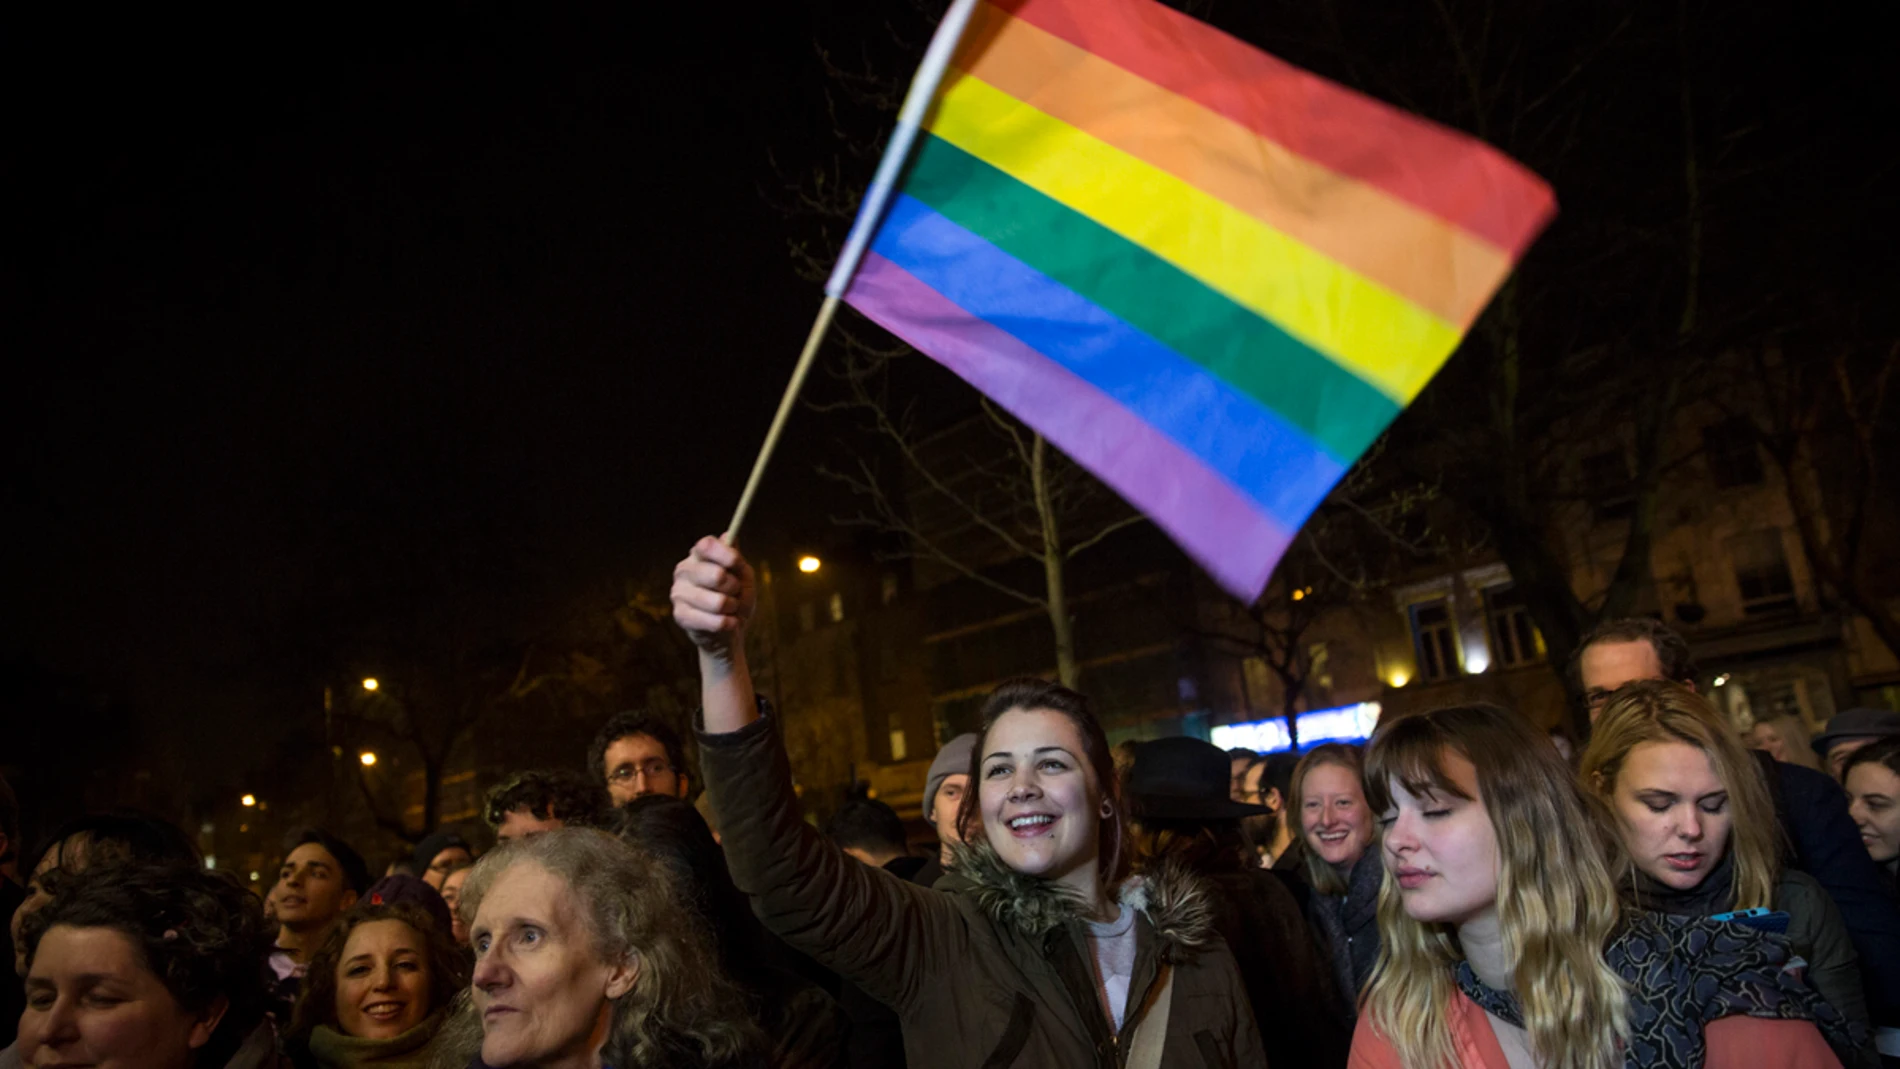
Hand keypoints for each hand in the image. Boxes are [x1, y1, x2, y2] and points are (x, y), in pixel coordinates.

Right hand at [671, 535, 756, 660]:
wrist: (730, 628)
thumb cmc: (736, 596)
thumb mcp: (742, 575)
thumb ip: (735, 557)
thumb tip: (727, 535)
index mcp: (698, 556)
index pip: (706, 545)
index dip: (725, 554)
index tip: (738, 563)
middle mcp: (684, 570)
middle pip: (715, 574)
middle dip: (734, 587)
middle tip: (735, 592)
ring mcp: (678, 592)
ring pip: (717, 601)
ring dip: (732, 607)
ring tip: (730, 608)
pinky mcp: (680, 615)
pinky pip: (713, 621)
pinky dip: (727, 623)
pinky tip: (727, 623)